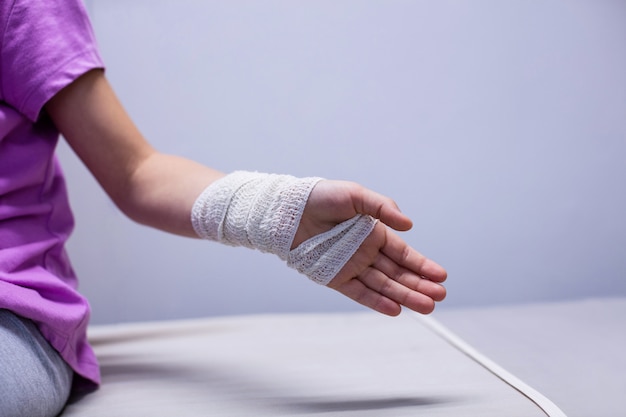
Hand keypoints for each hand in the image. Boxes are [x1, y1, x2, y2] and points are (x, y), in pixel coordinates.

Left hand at [293, 180, 446, 315]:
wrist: (289, 210)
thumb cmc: (321, 197)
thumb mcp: (356, 195)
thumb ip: (383, 208)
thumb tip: (409, 225)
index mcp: (374, 233)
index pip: (403, 254)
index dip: (422, 265)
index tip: (441, 276)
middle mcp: (365, 253)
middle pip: (397, 274)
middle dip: (419, 285)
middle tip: (439, 296)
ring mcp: (351, 267)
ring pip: (383, 286)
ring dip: (404, 296)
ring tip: (426, 306)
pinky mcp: (334, 277)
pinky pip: (359, 292)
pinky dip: (376, 301)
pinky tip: (396, 309)